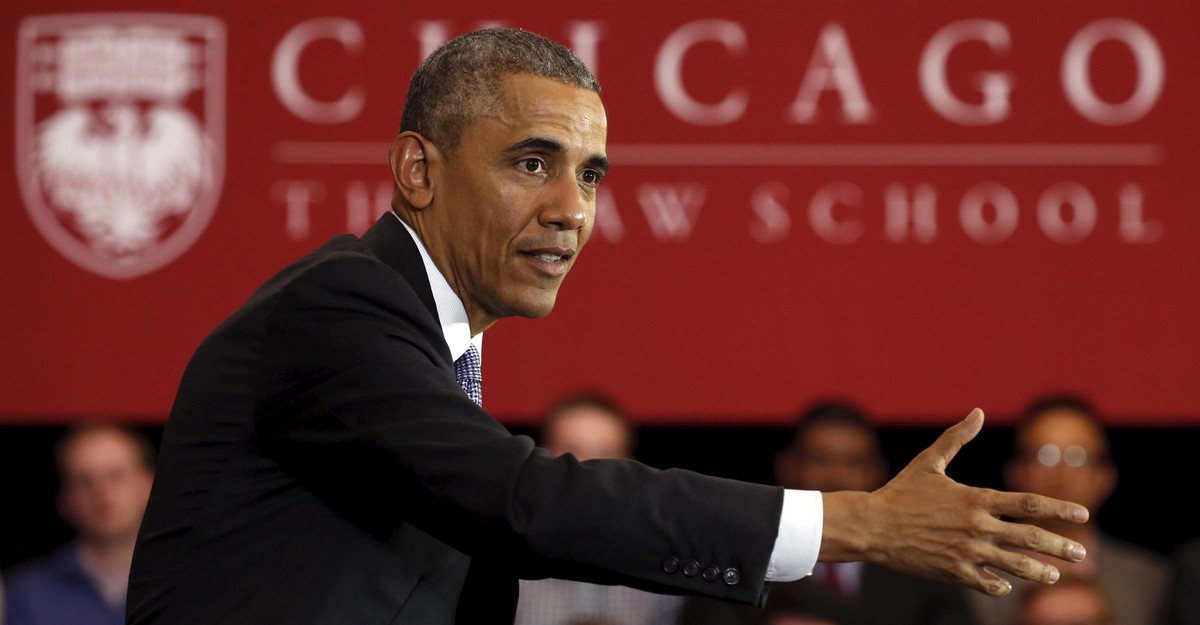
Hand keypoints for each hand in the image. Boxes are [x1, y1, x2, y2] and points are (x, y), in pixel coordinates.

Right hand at [819, 408, 1088, 596]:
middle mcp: (976, 526)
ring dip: (1039, 572)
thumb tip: (977, 411)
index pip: (1027, 503)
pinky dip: (1000, 585)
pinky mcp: (954, 572)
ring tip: (1053, 576)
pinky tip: (1006, 585)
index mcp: (975, 498)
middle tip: (1081, 553)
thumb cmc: (900, 492)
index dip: (1059, 508)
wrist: (872, 526)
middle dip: (1060, 546)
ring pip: (1015, 565)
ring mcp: (966, 551)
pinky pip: (987, 583)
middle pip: (1030, 538)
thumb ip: (956, 438)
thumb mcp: (928, 462)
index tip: (1083, 513)